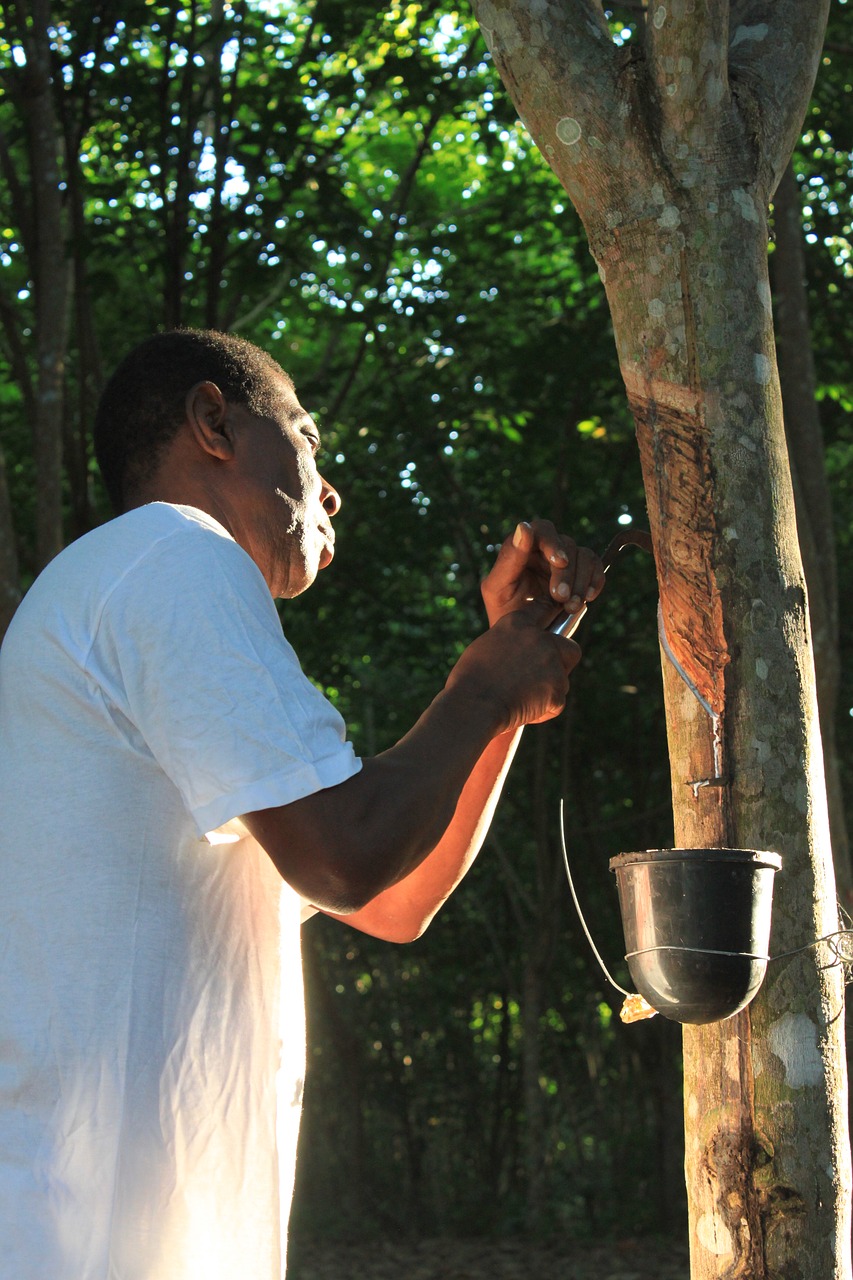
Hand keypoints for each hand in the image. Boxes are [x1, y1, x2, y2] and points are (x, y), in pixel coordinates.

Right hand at [446, 604, 581, 730]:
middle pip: (569, 648)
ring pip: (563, 679)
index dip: (546, 629)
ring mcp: (551, 663)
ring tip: (521, 700)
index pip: (543, 612)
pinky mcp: (557, 689)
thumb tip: (520, 653)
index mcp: (517, 623)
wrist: (472, 705)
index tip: (547, 637)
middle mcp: (539, 638)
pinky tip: (522, 711)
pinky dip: (544, 711)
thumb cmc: (469, 681)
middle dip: (563, 662)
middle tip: (546, 676)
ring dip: (548, 691)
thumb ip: (509, 643)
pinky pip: (557, 703)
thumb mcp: (485, 648)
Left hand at [481, 519, 604, 627]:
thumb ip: (509, 559)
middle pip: (567, 544)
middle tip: (560, 598)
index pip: (542, 530)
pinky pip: (595, 567)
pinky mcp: (579, 575)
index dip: (553, 543)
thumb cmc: (502, 612)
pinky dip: (595, 581)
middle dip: (566, 572)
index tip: (559, 562)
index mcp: (522, 547)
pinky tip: (588, 598)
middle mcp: (545, 550)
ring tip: (570, 606)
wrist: (521, 636)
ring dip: (581, 581)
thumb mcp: (497, 588)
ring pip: (584, 555)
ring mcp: (564, 561)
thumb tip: (524, 527)